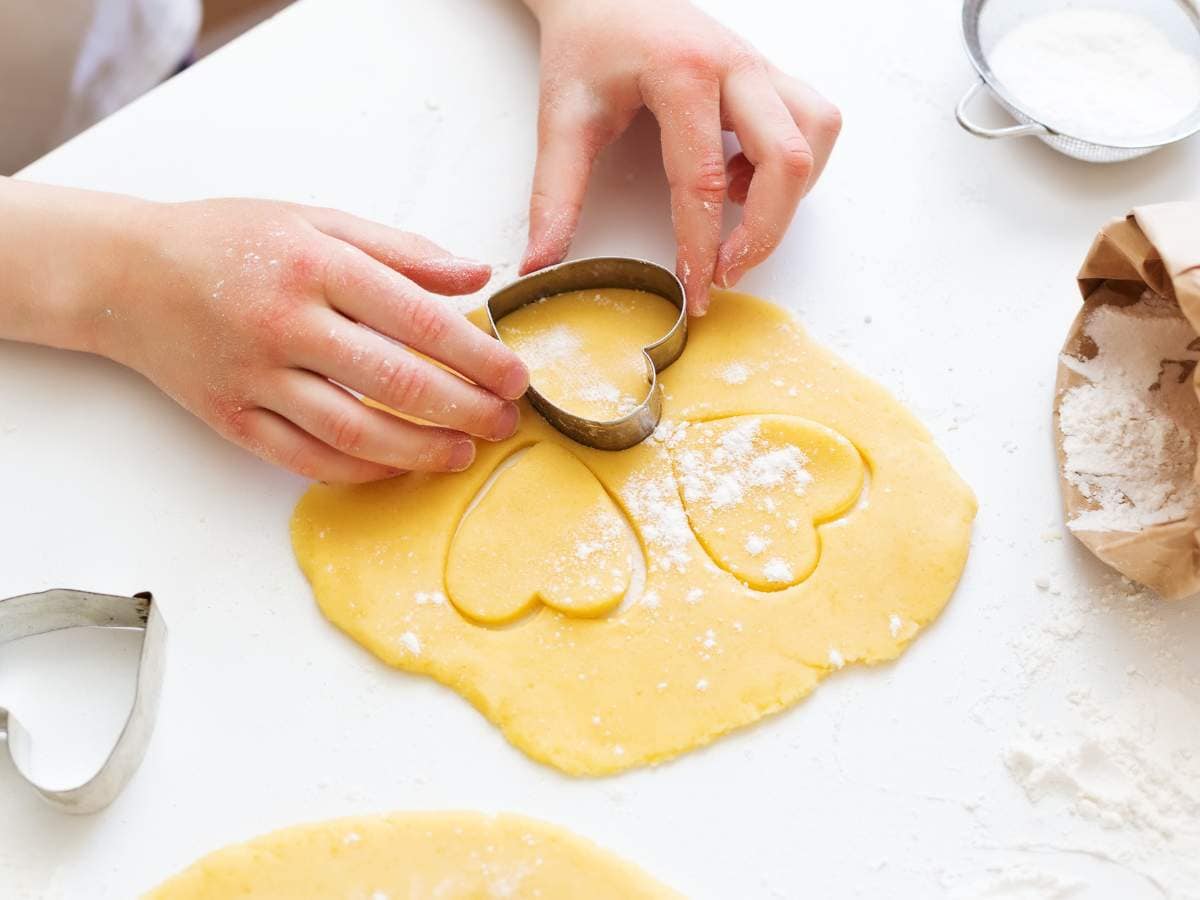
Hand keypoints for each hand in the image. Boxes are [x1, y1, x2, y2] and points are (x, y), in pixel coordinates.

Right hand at [91, 198, 527, 481]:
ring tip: (463, 453)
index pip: (418, 318)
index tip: (514, 376)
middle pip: (395, 383)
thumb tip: (478, 276)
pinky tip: (400, 465)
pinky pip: (308, 460)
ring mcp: (255, 379)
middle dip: (463, 409)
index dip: (476, 354)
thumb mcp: (316, 222)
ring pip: (355, 434)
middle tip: (503, 421)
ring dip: (421, 450)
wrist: (127, 274)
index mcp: (315, 266)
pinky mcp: (232, 420)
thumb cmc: (233, 241)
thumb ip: (401, 250)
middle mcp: (285, 324)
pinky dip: (362, 470)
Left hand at [521, 0, 840, 314]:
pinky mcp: (770, 75)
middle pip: (787, 159)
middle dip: (764, 230)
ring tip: (733, 209)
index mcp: (682, 71)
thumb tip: (541, 263)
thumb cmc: (587, 46)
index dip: (701, 245)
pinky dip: (791, 163)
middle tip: (726, 271)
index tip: (697, 292)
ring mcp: (760, 66)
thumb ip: (554, 195)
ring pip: (816, 136)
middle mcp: (736, 64)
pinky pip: (813, 122)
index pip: (703, 177)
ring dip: (787, 192)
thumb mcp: (562, 118)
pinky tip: (739, 175)